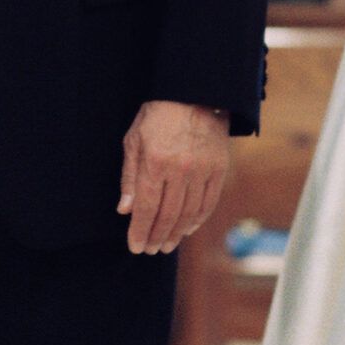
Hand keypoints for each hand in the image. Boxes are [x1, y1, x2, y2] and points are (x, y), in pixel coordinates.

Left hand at [118, 99, 229, 253]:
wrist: (194, 94)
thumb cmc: (158, 116)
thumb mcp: (134, 141)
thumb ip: (130, 177)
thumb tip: (125, 209)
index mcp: (155, 162)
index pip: (146, 208)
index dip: (140, 231)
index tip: (135, 246)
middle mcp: (180, 170)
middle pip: (168, 215)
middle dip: (157, 236)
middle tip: (150, 250)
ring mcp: (202, 170)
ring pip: (189, 213)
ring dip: (177, 233)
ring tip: (167, 245)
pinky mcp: (219, 169)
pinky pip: (208, 202)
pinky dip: (198, 220)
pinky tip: (188, 229)